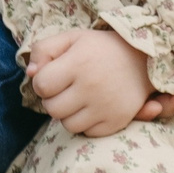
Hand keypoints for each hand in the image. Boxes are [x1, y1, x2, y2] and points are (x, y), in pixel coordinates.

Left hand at [25, 29, 157, 137]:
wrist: (144, 59)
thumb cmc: (100, 48)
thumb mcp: (71, 38)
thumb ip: (43, 50)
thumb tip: (30, 73)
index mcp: (78, 63)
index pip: (41, 85)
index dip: (42, 82)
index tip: (53, 76)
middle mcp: (92, 87)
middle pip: (52, 109)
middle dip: (53, 100)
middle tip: (66, 89)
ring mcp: (106, 106)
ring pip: (68, 125)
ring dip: (68, 114)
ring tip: (78, 99)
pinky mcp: (117, 121)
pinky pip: (88, 133)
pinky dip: (86, 124)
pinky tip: (92, 108)